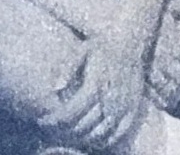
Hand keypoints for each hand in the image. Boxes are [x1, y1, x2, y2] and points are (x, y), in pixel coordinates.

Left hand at [50, 28, 148, 150]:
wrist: (131, 38)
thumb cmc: (103, 44)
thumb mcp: (83, 50)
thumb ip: (68, 69)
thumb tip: (54, 89)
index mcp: (96, 81)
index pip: (72, 111)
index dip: (56, 120)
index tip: (45, 121)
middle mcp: (111, 94)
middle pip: (85, 124)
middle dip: (67, 131)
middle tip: (54, 130)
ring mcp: (124, 102)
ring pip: (103, 131)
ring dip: (85, 137)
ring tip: (72, 135)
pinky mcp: (134, 104)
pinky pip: (122, 130)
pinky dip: (109, 139)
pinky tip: (97, 140)